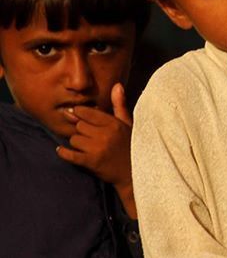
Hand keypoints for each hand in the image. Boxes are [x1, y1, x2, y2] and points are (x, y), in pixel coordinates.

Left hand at [57, 83, 136, 216]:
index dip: (82, 113)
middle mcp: (105, 134)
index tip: (80, 115)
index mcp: (114, 123)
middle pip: (79, 126)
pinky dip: (64, 153)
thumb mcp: (128, 123)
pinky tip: (61, 150)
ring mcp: (97, 149)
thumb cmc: (132, 145)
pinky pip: (70, 155)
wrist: (134, 172)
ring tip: (85, 145)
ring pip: (74, 139)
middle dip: (81, 129)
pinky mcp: (91, 162)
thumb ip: (119, 104)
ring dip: (77, 142)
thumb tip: (117, 85)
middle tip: (87, 134)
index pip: (88, 112)